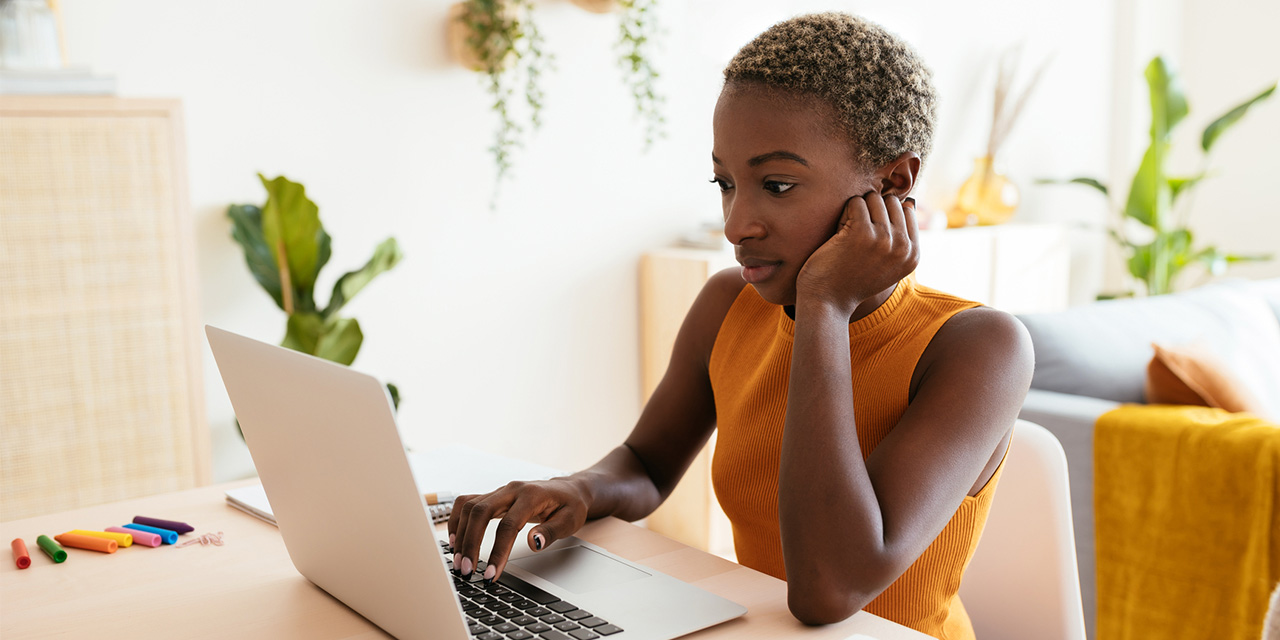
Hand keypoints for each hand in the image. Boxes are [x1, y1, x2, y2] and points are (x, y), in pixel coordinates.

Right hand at [445, 477, 590, 582]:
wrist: (568, 490)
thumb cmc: (570, 506)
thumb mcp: (570, 520)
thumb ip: (551, 532)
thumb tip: (533, 542)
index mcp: (531, 496)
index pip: (508, 525)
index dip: (498, 551)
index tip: (491, 573)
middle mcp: (511, 490)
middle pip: (480, 512)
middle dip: (470, 542)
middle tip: (466, 569)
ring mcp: (500, 491)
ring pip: (470, 507)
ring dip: (461, 534)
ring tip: (459, 561)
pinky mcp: (493, 496)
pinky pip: (467, 503)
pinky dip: (457, 521)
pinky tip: (455, 540)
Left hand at [796, 194, 918, 316]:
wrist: (828, 301)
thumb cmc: (852, 279)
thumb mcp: (886, 264)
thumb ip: (901, 238)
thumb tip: (909, 202)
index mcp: (913, 254)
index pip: (907, 210)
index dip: (884, 216)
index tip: (870, 236)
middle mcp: (903, 247)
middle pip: (891, 201)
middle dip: (871, 210)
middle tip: (856, 233)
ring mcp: (885, 238)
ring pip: (873, 198)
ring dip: (856, 211)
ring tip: (848, 233)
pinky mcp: (863, 232)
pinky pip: (855, 202)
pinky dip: (843, 213)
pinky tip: (839, 233)